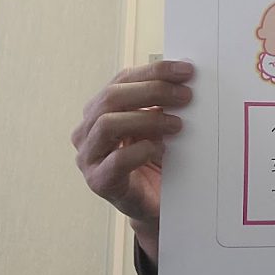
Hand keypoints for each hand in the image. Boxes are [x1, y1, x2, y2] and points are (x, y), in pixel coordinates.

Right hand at [71, 60, 193, 261]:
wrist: (157, 204)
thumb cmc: (158, 160)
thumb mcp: (161, 125)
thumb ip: (163, 103)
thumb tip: (186, 77)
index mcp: (100, 110)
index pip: (122, 80)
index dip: (154, 71)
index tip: (186, 70)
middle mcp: (87, 131)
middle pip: (112, 98)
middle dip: (153, 90)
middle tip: (186, 95)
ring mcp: (89, 157)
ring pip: (107, 124)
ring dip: (147, 119)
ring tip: (178, 125)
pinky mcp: (99, 181)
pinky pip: (116, 160)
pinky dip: (141, 150)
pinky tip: (160, 149)